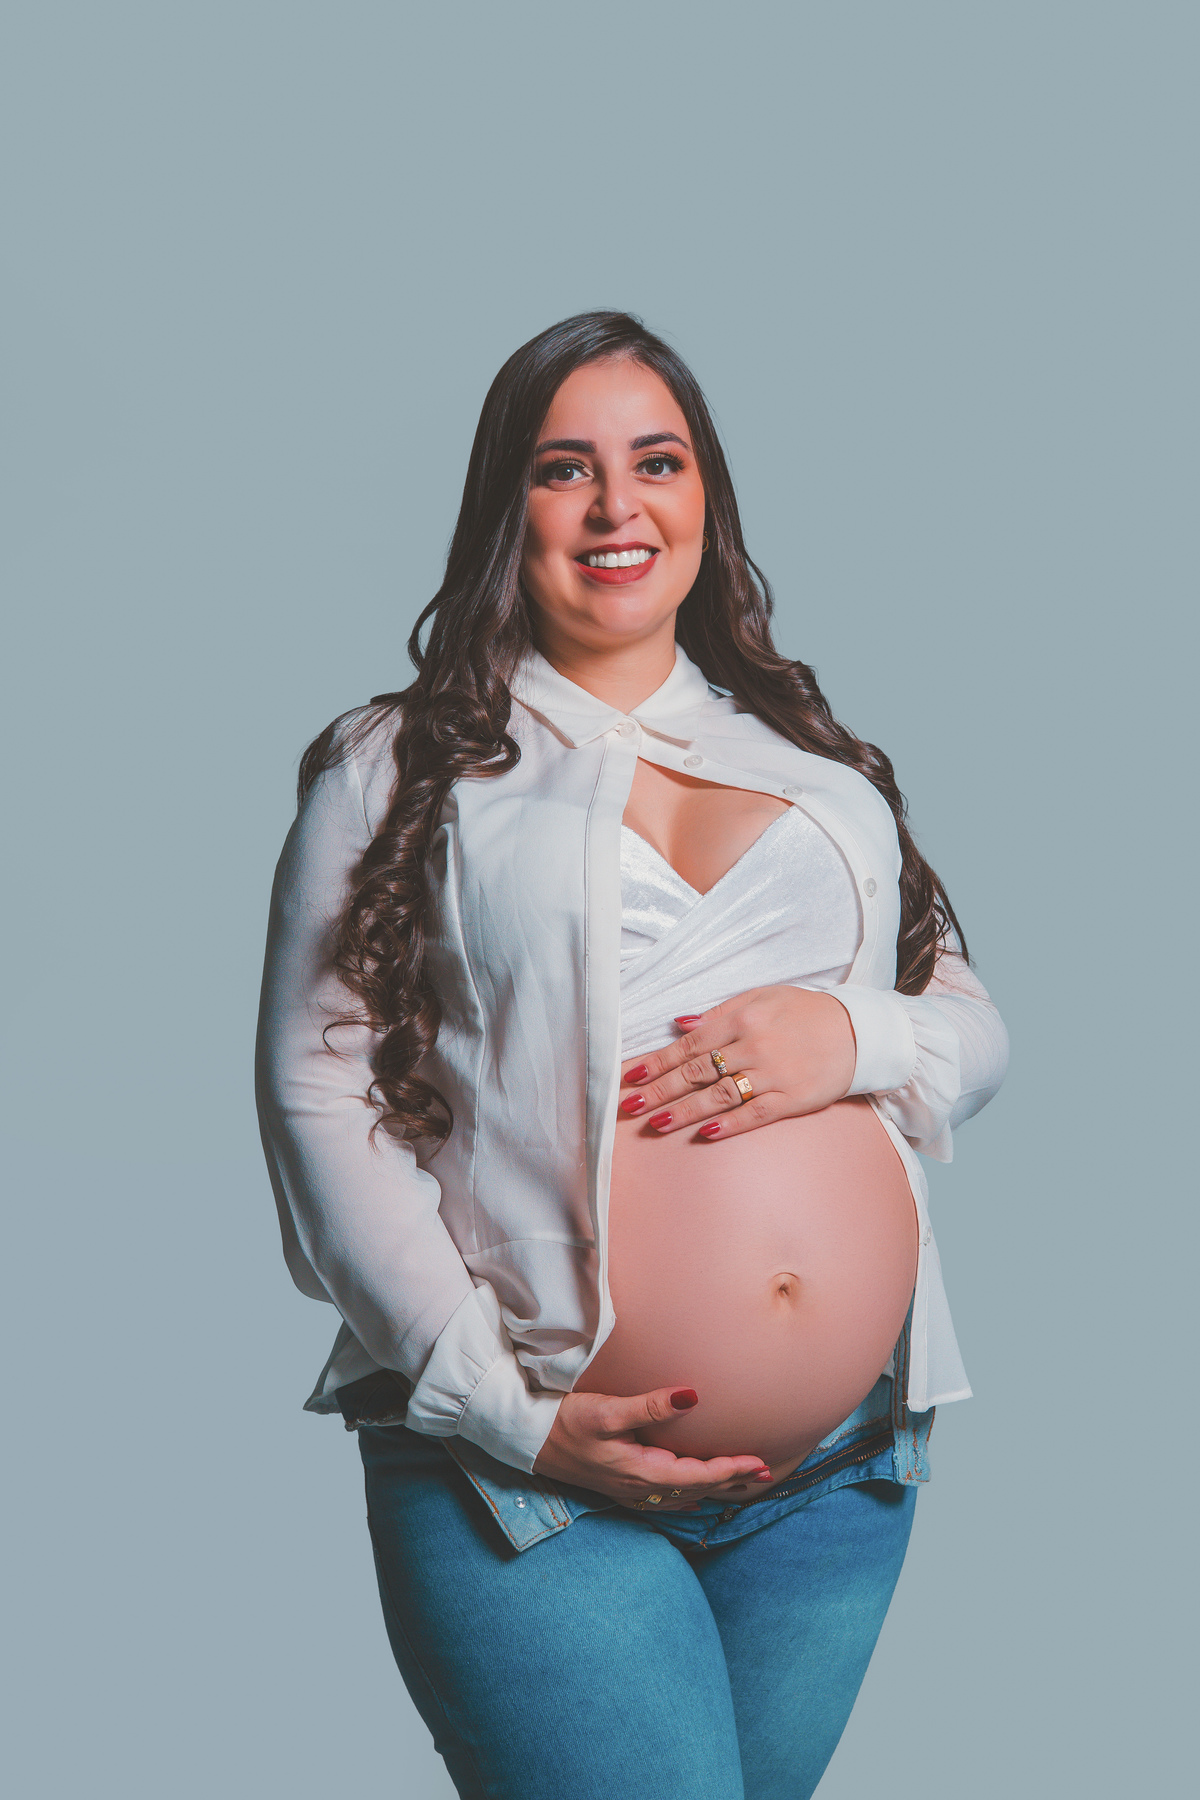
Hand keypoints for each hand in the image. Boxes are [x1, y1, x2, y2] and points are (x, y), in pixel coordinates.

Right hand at [532, 1387, 776, 1510]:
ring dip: (710, 1488)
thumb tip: (692, 1396)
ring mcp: (626, 1489)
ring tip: (736, 1482)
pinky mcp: (616, 1484)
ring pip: (680, 1494)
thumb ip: (650, 1406)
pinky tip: (689, 1493)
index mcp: (641, 1470)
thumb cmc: (564, 1420)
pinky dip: (685, 1492)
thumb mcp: (607, 1410)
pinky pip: (662, 1496)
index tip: (759, 1464)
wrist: (525, 1438)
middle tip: (763, 1475)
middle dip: (729, 1482)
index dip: (730, 1470)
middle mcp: (638, 1486)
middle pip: (694, 1489)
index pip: (698, 1475)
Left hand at [618, 985, 855, 1140]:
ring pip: (719, 1096)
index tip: (631, 1076)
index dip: (658, 1061)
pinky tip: (704, 1133)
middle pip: (697, 1072)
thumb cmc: (805, 1012)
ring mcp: (773, 1075)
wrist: (857, 1032)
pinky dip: (729, 1124)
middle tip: (629, 1105)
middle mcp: (754, 1046)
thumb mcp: (762, 997)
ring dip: (685, 1111)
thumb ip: (719, 1012)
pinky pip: (754, 1114)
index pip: (690, 1044)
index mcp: (743, 1018)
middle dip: (660, 1090)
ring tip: (656, 1124)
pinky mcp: (791, 1100)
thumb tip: (679, 1023)